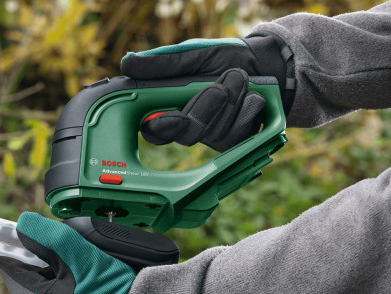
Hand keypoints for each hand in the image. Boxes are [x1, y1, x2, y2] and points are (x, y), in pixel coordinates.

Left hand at [0, 212, 134, 293]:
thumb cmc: (113, 292)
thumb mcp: (80, 256)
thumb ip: (50, 237)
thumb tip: (23, 223)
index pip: (11, 270)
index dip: (14, 248)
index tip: (20, 232)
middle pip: (27, 279)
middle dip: (37, 260)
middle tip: (56, 245)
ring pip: (44, 289)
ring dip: (52, 271)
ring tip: (73, 260)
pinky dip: (64, 285)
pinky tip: (82, 276)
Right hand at [122, 36, 293, 151]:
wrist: (263, 64)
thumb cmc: (222, 58)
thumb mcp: (191, 54)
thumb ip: (162, 63)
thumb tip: (126, 63)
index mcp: (168, 106)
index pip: (153, 129)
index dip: (161, 127)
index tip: (170, 117)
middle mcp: (186, 124)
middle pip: (186, 134)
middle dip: (205, 108)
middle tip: (218, 87)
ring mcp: (210, 135)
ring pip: (214, 132)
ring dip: (230, 102)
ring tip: (240, 78)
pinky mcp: (234, 140)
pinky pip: (237, 135)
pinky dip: (247, 111)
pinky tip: (253, 97)